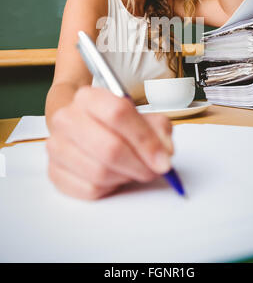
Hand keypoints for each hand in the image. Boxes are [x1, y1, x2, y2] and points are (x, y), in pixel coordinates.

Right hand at [46, 86, 173, 199]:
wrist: (84, 127)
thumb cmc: (116, 124)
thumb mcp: (142, 117)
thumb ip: (158, 130)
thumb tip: (163, 154)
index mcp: (88, 97)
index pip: (118, 114)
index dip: (145, 140)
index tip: (163, 159)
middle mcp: (67, 118)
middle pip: (109, 148)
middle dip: (138, 165)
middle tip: (153, 170)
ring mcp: (57, 146)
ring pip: (100, 173)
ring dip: (125, 176)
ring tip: (132, 170)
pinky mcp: (55, 172)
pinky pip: (89, 189)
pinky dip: (110, 188)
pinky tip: (114, 176)